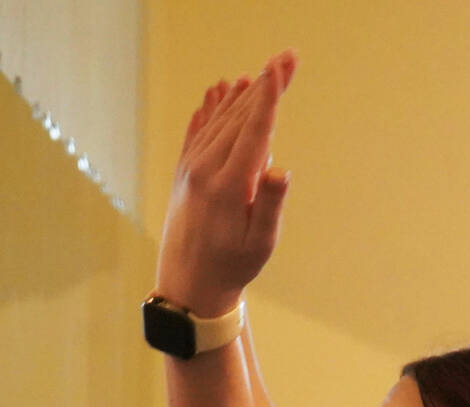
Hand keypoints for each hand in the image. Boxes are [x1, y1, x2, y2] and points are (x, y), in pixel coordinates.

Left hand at [155, 51, 297, 318]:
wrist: (188, 284)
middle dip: (264, 86)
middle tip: (285, 58)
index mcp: (228, 185)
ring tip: (259, 71)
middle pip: (239, 116)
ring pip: (220, 119)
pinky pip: (198, 130)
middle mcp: (205, 168)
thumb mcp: (261, 243)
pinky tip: (218, 91)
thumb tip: (280, 169)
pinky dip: (211, 108)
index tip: (280, 68)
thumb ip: (270, 203)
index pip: (254, 129)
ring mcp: (191, 168)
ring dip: (241, 93)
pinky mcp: (184, 172)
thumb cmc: (232, 266)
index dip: (270, 96)